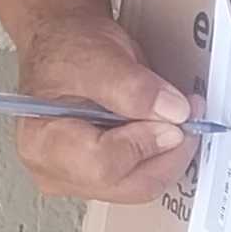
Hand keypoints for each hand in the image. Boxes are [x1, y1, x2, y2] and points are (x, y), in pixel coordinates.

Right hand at [11, 12, 198, 203]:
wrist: (62, 44)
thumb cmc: (66, 48)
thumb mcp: (99, 57)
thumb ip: (133, 87)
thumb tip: (172, 114)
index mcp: (42, 142)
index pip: (103, 165)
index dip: (146, 142)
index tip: (174, 117)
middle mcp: (53, 170)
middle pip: (127, 186)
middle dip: (166, 153)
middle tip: (188, 119)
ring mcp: (75, 179)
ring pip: (138, 187)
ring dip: (166, 154)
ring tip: (174, 118)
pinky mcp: (96, 179)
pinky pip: (138, 181)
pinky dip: (159, 157)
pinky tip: (161, 130)